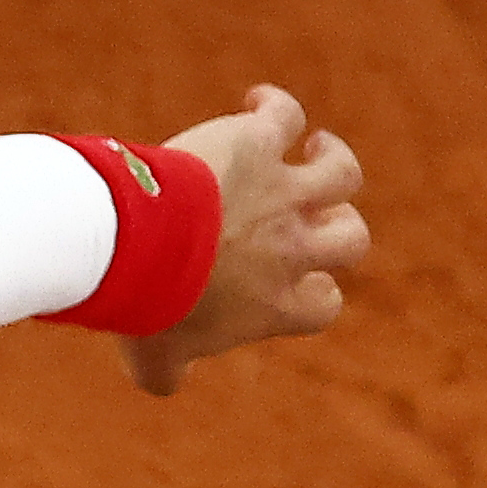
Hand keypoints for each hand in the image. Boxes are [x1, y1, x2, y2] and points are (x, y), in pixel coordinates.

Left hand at [126, 83, 369, 395]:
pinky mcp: (258, 144)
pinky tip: (254, 104)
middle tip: (315, 212)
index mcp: (277, 305)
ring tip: (314, 146)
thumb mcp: (153, 358)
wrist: (134, 246)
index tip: (297, 281)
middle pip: (352, 238)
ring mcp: (281, 192)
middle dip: (338, 227)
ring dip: (334, 158)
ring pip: (342, 172)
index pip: (325, 305)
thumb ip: (166, 373)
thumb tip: (165, 383)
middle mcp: (292, 248)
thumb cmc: (144, 306)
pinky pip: (287, 115)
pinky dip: (275, 106)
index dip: (317, 292)